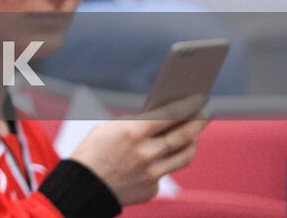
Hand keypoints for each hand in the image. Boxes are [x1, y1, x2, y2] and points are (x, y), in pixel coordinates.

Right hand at [68, 94, 208, 205]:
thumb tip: (163, 119)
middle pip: (183, 136)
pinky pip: (165, 172)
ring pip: (184, 156)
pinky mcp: (152, 189)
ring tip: (193, 135)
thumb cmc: (92, 150)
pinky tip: (163, 155)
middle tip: (205, 113)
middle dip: (197, 122)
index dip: (187, 106)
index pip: (169, 116)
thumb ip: (137, 124)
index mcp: (132, 133)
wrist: (83, 186)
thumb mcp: (109, 128)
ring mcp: (151, 174)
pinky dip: (164, 162)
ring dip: (192, 143)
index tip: (200, 98)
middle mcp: (145, 154)